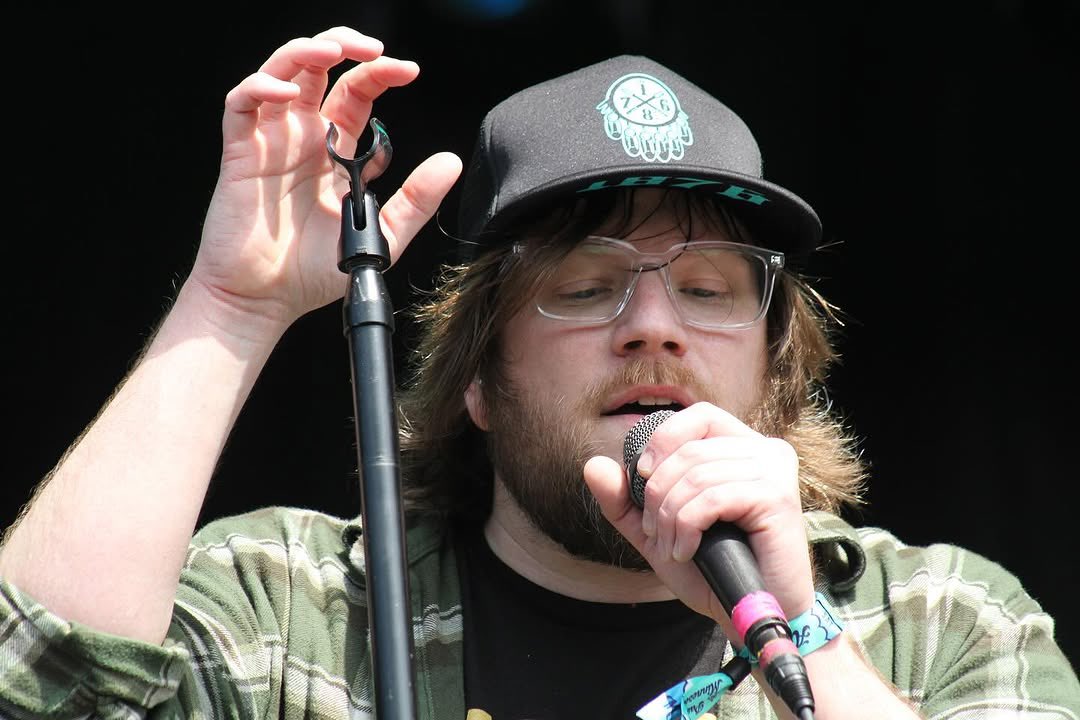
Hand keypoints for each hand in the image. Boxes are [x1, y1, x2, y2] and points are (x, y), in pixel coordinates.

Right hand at [190, 26, 461, 336]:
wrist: (266, 300)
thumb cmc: (314, 272)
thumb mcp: (381, 235)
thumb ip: (416, 199)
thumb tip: (452, 161)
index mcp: (336, 152)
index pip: (358, 94)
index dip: (380, 74)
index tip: (409, 70)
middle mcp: (304, 138)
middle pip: (320, 69)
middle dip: (345, 45)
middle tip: (374, 50)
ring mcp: (271, 141)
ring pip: (282, 73)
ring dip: (304, 52)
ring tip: (333, 51)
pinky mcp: (240, 153)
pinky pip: (242, 104)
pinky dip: (262, 86)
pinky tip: (288, 93)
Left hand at [584, 402, 814, 627]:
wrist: (748, 614)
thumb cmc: (711, 570)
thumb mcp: (657, 531)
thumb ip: (624, 500)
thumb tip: (592, 464)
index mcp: (744, 447)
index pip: (698, 416)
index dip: (663, 440)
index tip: (642, 476)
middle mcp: (765, 450)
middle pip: (690, 450)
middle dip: (658, 493)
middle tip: (653, 532)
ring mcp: (775, 471)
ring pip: (697, 476)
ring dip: (669, 517)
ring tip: (671, 547)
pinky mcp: (778, 497)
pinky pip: (712, 498)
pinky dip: (687, 527)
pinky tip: (686, 551)